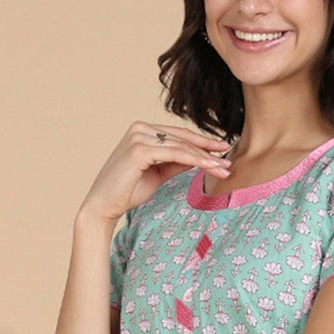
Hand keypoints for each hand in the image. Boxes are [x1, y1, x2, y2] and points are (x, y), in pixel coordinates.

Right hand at [80, 120, 234, 223]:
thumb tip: (199, 159)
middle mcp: (140, 128)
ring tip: (224, 168)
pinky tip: (209, 167)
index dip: (202, 143)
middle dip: (208, 152)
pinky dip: (194, 160)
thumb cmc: (128, 190)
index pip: (179, 135)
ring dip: (205, 158)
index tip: (222, 151)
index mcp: (143, 130)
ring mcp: (139, 136)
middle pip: (183, 139)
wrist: (104, 205)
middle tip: (229, 162)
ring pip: (181, 146)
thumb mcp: (158, 173)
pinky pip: (174, 154)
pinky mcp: (139, 149)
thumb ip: (176, 162)